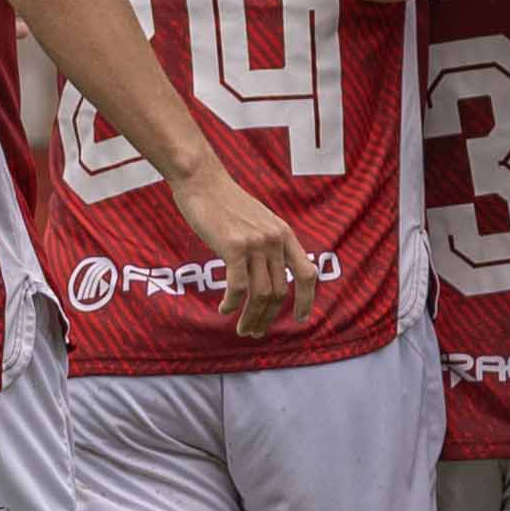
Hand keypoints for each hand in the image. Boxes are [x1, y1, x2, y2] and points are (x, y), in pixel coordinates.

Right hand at [162, 155, 313, 343]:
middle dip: (269, 317)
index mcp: (284, 233)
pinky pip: (238, 287)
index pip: (307, 273)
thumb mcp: (257, 219)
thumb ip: (267, 242)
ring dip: (252, 317)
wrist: (202, 179)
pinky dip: (232, 304)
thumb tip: (269, 272)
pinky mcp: (234, 246)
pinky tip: (224, 309)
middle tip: (256, 331)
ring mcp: (256, 243)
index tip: (300, 318)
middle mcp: (275, 239)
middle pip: (279, 291)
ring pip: (261, 294)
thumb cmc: (224, 201)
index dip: (307, 299)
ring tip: (242, 329)